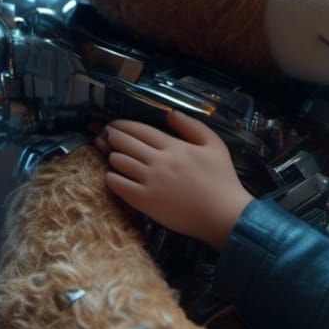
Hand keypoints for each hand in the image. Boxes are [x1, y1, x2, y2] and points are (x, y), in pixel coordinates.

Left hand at [98, 111, 252, 250]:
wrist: (223, 214)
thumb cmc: (222, 178)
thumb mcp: (215, 145)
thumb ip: (192, 126)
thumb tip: (169, 114)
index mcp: (174, 146)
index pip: (140, 130)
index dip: (123, 125)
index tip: (114, 124)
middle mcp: (159, 161)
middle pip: (125, 143)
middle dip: (112, 137)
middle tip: (105, 136)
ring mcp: (150, 182)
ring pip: (119, 163)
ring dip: (112, 156)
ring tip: (111, 155)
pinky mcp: (145, 201)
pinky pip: (118, 185)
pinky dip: (112, 178)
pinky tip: (112, 177)